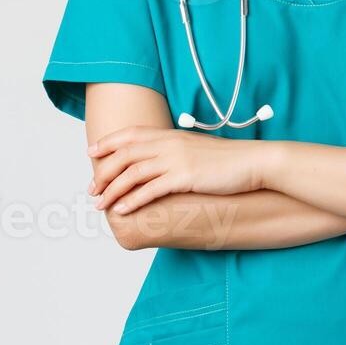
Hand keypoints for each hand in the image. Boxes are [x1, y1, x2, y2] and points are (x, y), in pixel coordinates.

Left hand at [87, 127, 267, 213]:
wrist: (255, 162)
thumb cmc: (228, 159)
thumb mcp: (197, 148)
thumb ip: (176, 150)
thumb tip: (162, 160)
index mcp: (170, 135)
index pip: (130, 134)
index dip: (108, 142)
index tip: (91, 153)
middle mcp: (169, 143)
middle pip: (124, 155)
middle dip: (103, 172)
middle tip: (91, 189)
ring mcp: (176, 159)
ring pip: (132, 172)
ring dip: (112, 190)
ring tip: (100, 205)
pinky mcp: (185, 176)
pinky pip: (151, 189)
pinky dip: (133, 200)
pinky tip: (122, 210)